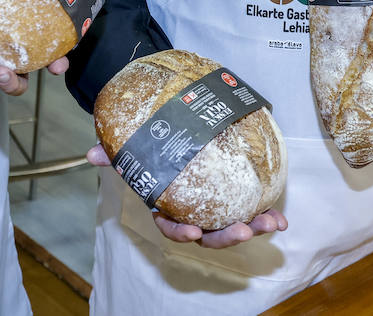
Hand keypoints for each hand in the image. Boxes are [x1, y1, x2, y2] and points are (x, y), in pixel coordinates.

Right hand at [85, 144, 287, 247]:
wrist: (172, 136)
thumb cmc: (153, 149)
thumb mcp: (133, 150)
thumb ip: (115, 154)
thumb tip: (92, 152)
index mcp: (168, 207)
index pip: (171, 226)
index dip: (181, 232)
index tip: (193, 232)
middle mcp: (193, 213)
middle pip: (208, 233)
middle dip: (227, 236)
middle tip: (244, 230)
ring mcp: (216, 209)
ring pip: (233, 226)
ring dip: (254, 227)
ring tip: (272, 223)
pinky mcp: (235, 198)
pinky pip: (251, 211)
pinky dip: (266, 216)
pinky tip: (281, 217)